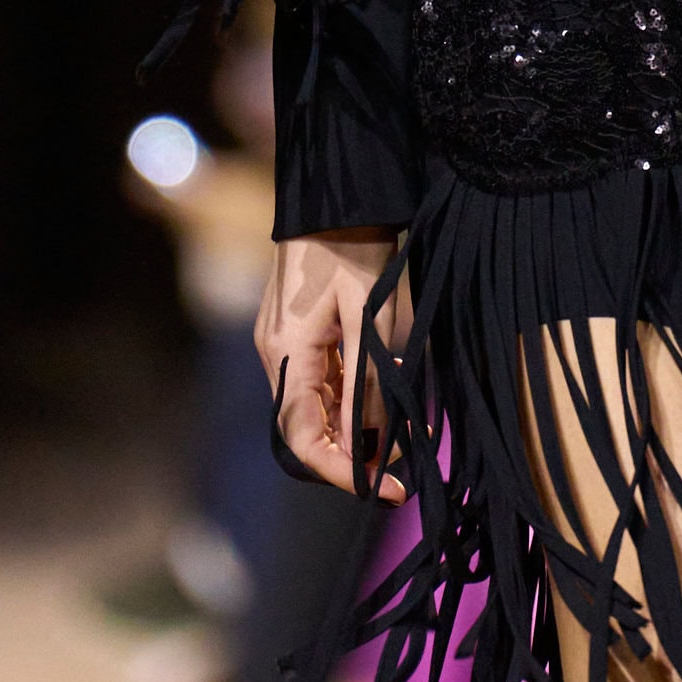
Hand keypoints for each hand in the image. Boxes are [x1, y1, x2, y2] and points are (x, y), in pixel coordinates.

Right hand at [254, 229, 410, 497]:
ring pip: (318, 405)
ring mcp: (285, 342)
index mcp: (287, 354)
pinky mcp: (299, 330)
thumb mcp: (372, 316)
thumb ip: (370, 380)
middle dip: (352, 453)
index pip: (302, 438)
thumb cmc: (355, 247)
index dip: (340, 471)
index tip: (382, 488)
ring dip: (357, 423)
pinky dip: (353, 394)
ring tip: (405, 427)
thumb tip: (374, 441)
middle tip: (402, 468)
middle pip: (308, 427)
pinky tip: (388, 384)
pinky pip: (323, 379)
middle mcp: (276, 354)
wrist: (337, 193)